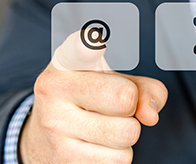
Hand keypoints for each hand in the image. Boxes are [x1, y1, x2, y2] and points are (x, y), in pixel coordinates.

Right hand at [19, 31, 167, 162]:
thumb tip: (150, 115)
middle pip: (125, 98)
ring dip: (126, 134)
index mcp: (65, 63)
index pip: (77, 50)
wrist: (45, 138)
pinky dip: (118, 154)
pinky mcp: (64, 159)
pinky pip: (119, 160)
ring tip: (105, 126)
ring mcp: (55, 127)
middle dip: (131, 106)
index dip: (88, 47)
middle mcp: (53, 90)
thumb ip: (144, 87)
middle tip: (114, 107)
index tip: (92, 44)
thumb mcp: (112, 81)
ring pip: (127, 133)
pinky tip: (98, 145)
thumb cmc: (87, 101)